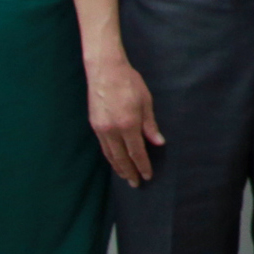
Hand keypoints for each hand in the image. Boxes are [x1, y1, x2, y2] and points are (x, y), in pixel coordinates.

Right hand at [87, 53, 164, 185]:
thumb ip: (150, 125)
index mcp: (128, 124)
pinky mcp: (95, 125)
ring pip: (110, 155)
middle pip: (122, 158)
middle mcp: (113, 130)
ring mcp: (101, 128)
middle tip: (136, 184)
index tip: (147, 176)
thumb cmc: (129, 82)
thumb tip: (158, 143)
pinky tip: (115, 160)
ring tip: (125, 176)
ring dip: (118, 167)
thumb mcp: (146, 102)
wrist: (105, 70)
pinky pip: (103, 146)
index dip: (143, 166)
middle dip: (129, 172)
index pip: (137, 152)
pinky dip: (110, 157)